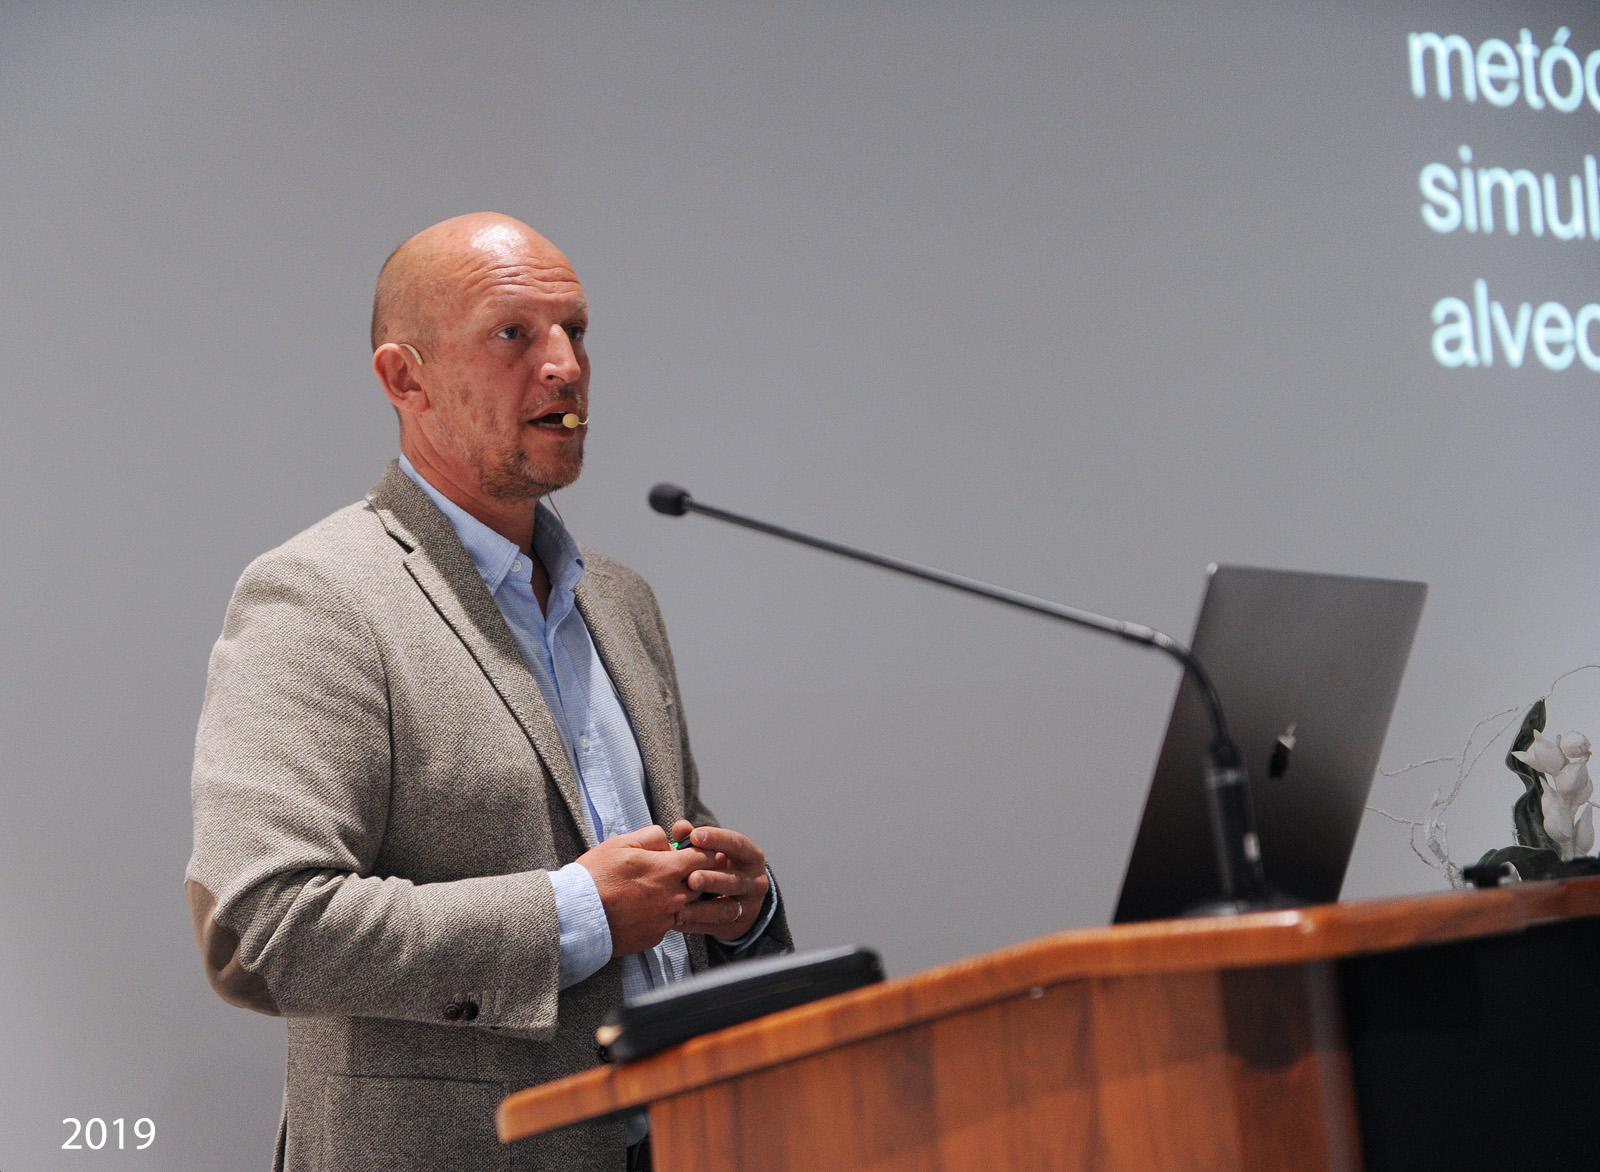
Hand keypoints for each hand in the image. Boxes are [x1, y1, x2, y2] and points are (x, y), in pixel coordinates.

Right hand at [576, 825, 715, 957]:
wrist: (577, 915)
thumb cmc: (596, 876)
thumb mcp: (622, 843)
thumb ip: (652, 837)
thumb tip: (669, 843)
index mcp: (668, 870)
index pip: (705, 858)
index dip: (700, 852)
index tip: (690, 852)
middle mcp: (673, 897)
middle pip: (700, 884)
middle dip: (690, 876)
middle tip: (668, 872)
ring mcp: (665, 919)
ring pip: (685, 905)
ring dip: (676, 897)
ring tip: (650, 892)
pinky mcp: (655, 937)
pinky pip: (668, 923)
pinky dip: (659, 916)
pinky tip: (640, 910)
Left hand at [667, 820, 770, 941]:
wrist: (741, 900)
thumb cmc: (722, 868)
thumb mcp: (715, 852)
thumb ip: (696, 839)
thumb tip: (680, 827)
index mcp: (752, 857)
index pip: (738, 844)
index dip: (717, 839)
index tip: (695, 836)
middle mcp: (755, 882)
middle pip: (734, 880)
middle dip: (712, 879)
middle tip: (692, 877)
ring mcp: (749, 907)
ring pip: (726, 909)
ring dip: (702, 909)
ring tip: (680, 908)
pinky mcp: (737, 927)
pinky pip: (715, 928)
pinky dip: (695, 925)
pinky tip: (677, 921)